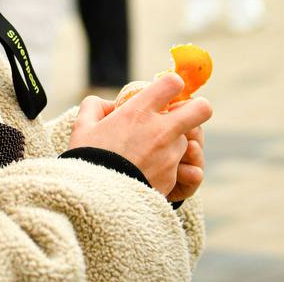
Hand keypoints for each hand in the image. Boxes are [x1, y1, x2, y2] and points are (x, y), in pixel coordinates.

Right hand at [67, 73, 212, 195]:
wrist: (95, 200)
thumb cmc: (87, 159)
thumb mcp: (82, 127)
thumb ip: (96, 107)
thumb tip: (109, 105)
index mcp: (139, 111)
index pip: (172, 83)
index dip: (172, 84)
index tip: (164, 92)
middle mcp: (161, 130)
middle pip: (201, 109)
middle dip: (197, 109)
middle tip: (182, 116)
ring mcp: (170, 155)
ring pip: (187, 140)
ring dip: (174, 143)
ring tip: (150, 153)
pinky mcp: (172, 177)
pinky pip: (178, 166)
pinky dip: (167, 167)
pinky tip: (147, 172)